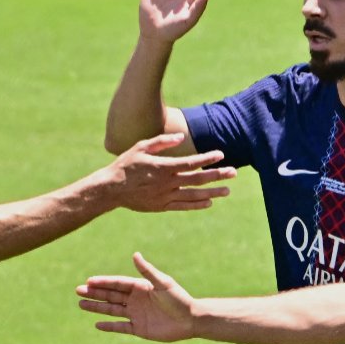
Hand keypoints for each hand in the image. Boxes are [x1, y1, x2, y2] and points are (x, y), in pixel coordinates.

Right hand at [77, 252, 197, 341]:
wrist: (191, 320)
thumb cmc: (179, 299)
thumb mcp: (163, 283)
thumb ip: (147, 271)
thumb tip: (135, 254)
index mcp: (140, 287)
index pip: (117, 283)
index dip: (103, 282)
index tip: (89, 281)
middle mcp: (135, 300)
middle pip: (111, 295)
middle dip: (95, 293)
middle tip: (78, 291)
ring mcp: (136, 314)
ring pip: (112, 310)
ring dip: (97, 307)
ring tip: (81, 304)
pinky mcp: (139, 328)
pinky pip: (120, 327)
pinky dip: (109, 326)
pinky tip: (97, 324)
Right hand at [104, 132, 234, 211]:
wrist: (111, 189)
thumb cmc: (125, 165)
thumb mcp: (141, 147)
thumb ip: (162, 142)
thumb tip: (182, 137)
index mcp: (163, 167)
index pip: (191, 162)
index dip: (208, 158)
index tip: (220, 154)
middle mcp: (167, 183)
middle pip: (198, 179)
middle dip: (217, 175)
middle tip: (233, 172)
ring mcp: (165, 196)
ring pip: (194, 195)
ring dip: (212, 193)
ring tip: (228, 191)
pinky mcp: (162, 206)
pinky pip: (184, 206)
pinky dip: (197, 205)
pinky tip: (209, 202)